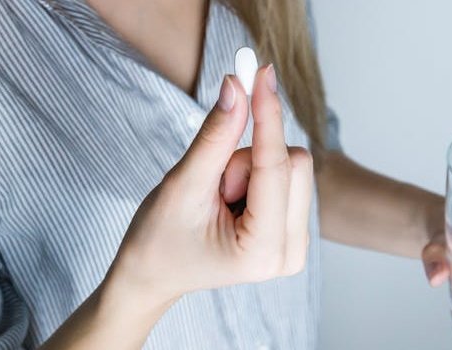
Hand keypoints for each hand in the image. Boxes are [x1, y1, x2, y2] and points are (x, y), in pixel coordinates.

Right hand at [106, 65, 312, 309]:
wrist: (154, 274)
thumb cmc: (159, 240)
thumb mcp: (183, 185)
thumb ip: (215, 137)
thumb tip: (237, 86)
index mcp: (262, 252)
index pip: (275, 166)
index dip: (267, 115)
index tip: (261, 73)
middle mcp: (291, 254)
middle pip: (294, 163)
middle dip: (248, 159)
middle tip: (214, 184)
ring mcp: (296, 244)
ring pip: (292, 166)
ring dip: (250, 168)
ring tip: (219, 198)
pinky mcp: (294, 230)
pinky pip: (288, 176)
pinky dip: (257, 175)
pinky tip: (233, 201)